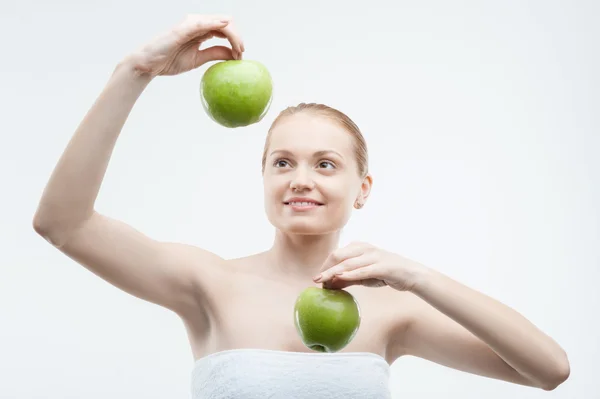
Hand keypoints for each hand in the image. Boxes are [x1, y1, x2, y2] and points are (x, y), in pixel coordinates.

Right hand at [125, 14, 243, 76]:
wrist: (150, 64)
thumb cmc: (170, 60)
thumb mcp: (197, 59)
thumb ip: (214, 54)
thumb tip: (233, 55)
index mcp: (201, 31)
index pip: (225, 29)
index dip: (236, 39)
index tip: (240, 55)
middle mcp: (197, 24)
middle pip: (226, 23)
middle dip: (238, 37)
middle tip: (241, 53)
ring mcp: (191, 24)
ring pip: (220, 22)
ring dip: (233, 35)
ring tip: (238, 49)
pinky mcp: (184, 28)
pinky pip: (204, 23)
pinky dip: (217, 24)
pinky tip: (226, 29)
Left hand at [314, 242, 423, 290]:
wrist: (410, 274)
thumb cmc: (385, 273)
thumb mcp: (363, 276)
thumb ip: (347, 278)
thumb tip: (329, 284)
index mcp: (359, 247)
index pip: (336, 254)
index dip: (325, 266)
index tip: (317, 278)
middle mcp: (365, 248)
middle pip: (338, 255)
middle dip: (326, 268)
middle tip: (316, 280)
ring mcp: (374, 256)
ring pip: (348, 263)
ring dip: (333, 272)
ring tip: (322, 281)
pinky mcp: (382, 266)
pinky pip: (363, 270)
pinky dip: (351, 274)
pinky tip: (340, 279)